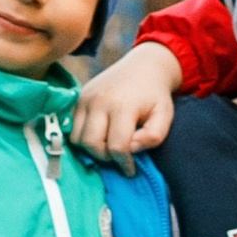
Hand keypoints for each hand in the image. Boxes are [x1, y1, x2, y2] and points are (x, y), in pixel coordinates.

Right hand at [72, 40, 182, 161]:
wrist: (142, 66)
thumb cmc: (155, 95)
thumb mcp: (164, 115)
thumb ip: (153, 137)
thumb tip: (131, 149)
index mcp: (123, 105)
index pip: (117, 146)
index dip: (124, 163)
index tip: (130, 169)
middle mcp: (99, 101)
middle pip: (91, 144)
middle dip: (105, 157)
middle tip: (118, 157)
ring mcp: (85, 98)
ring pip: (77, 138)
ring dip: (92, 149)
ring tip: (108, 146)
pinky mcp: (78, 99)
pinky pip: (72, 127)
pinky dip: (83, 138)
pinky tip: (100, 136)